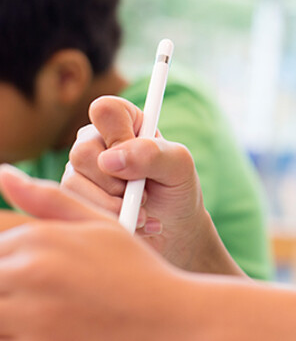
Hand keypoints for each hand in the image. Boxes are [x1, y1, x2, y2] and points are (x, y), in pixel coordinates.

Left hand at [0, 165, 194, 340]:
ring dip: (8, 313)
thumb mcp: (100, 226)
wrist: (169, 321)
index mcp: (41, 238)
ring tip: (41, 312)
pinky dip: (14, 340)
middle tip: (37, 290)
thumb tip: (2, 174)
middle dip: (7, 282)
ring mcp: (30, 319)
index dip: (7, 250)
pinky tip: (40, 336)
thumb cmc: (136, 270)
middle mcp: (29, 273)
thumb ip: (48, 199)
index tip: (21, 264)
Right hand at [62, 95, 237, 273]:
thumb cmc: (177, 190)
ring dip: (113, 204)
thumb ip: (152, 154)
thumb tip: (110, 160)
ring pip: (73, 182)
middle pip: (83, 151)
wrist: (173, 230)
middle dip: (116, 181)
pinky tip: (133, 222)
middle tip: (144, 193)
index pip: (105, 109)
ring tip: (143, 210)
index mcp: (125, 121)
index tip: (137, 159)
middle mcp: (97, 141)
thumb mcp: (179, 167)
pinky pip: (72, 206)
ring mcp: (80, 170)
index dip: (118, 136)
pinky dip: (107, 218)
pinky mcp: (72, 198)